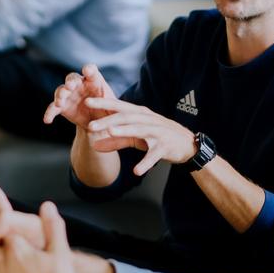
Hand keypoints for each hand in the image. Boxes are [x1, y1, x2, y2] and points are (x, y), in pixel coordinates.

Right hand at [42, 64, 116, 132]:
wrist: (99, 124)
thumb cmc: (110, 111)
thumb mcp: (114, 108)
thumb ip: (113, 106)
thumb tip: (113, 109)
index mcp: (94, 81)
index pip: (91, 71)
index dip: (89, 70)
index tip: (88, 71)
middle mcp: (80, 85)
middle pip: (72, 78)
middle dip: (71, 82)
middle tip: (70, 87)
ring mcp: (69, 95)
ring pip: (61, 90)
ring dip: (60, 95)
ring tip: (60, 103)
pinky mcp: (62, 106)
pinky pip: (53, 108)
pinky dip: (49, 113)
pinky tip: (47, 120)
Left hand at [83, 97, 197, 175]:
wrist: (186, 144)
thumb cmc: (157, 137)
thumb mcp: (136, 137)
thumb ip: (116, 140)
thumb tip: (95, 146)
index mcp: (140, 114)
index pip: (119, 106)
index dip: (104, 103)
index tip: (87, 102)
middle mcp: (148, 120)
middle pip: (126, 117)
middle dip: (108, 120)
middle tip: (91, 125)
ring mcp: (157, 132)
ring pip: (139, 130)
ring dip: (125, 131)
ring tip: (111, 133)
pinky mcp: (165, 147)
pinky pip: (154, 155)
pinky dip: (146, 163)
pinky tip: (136, 171)